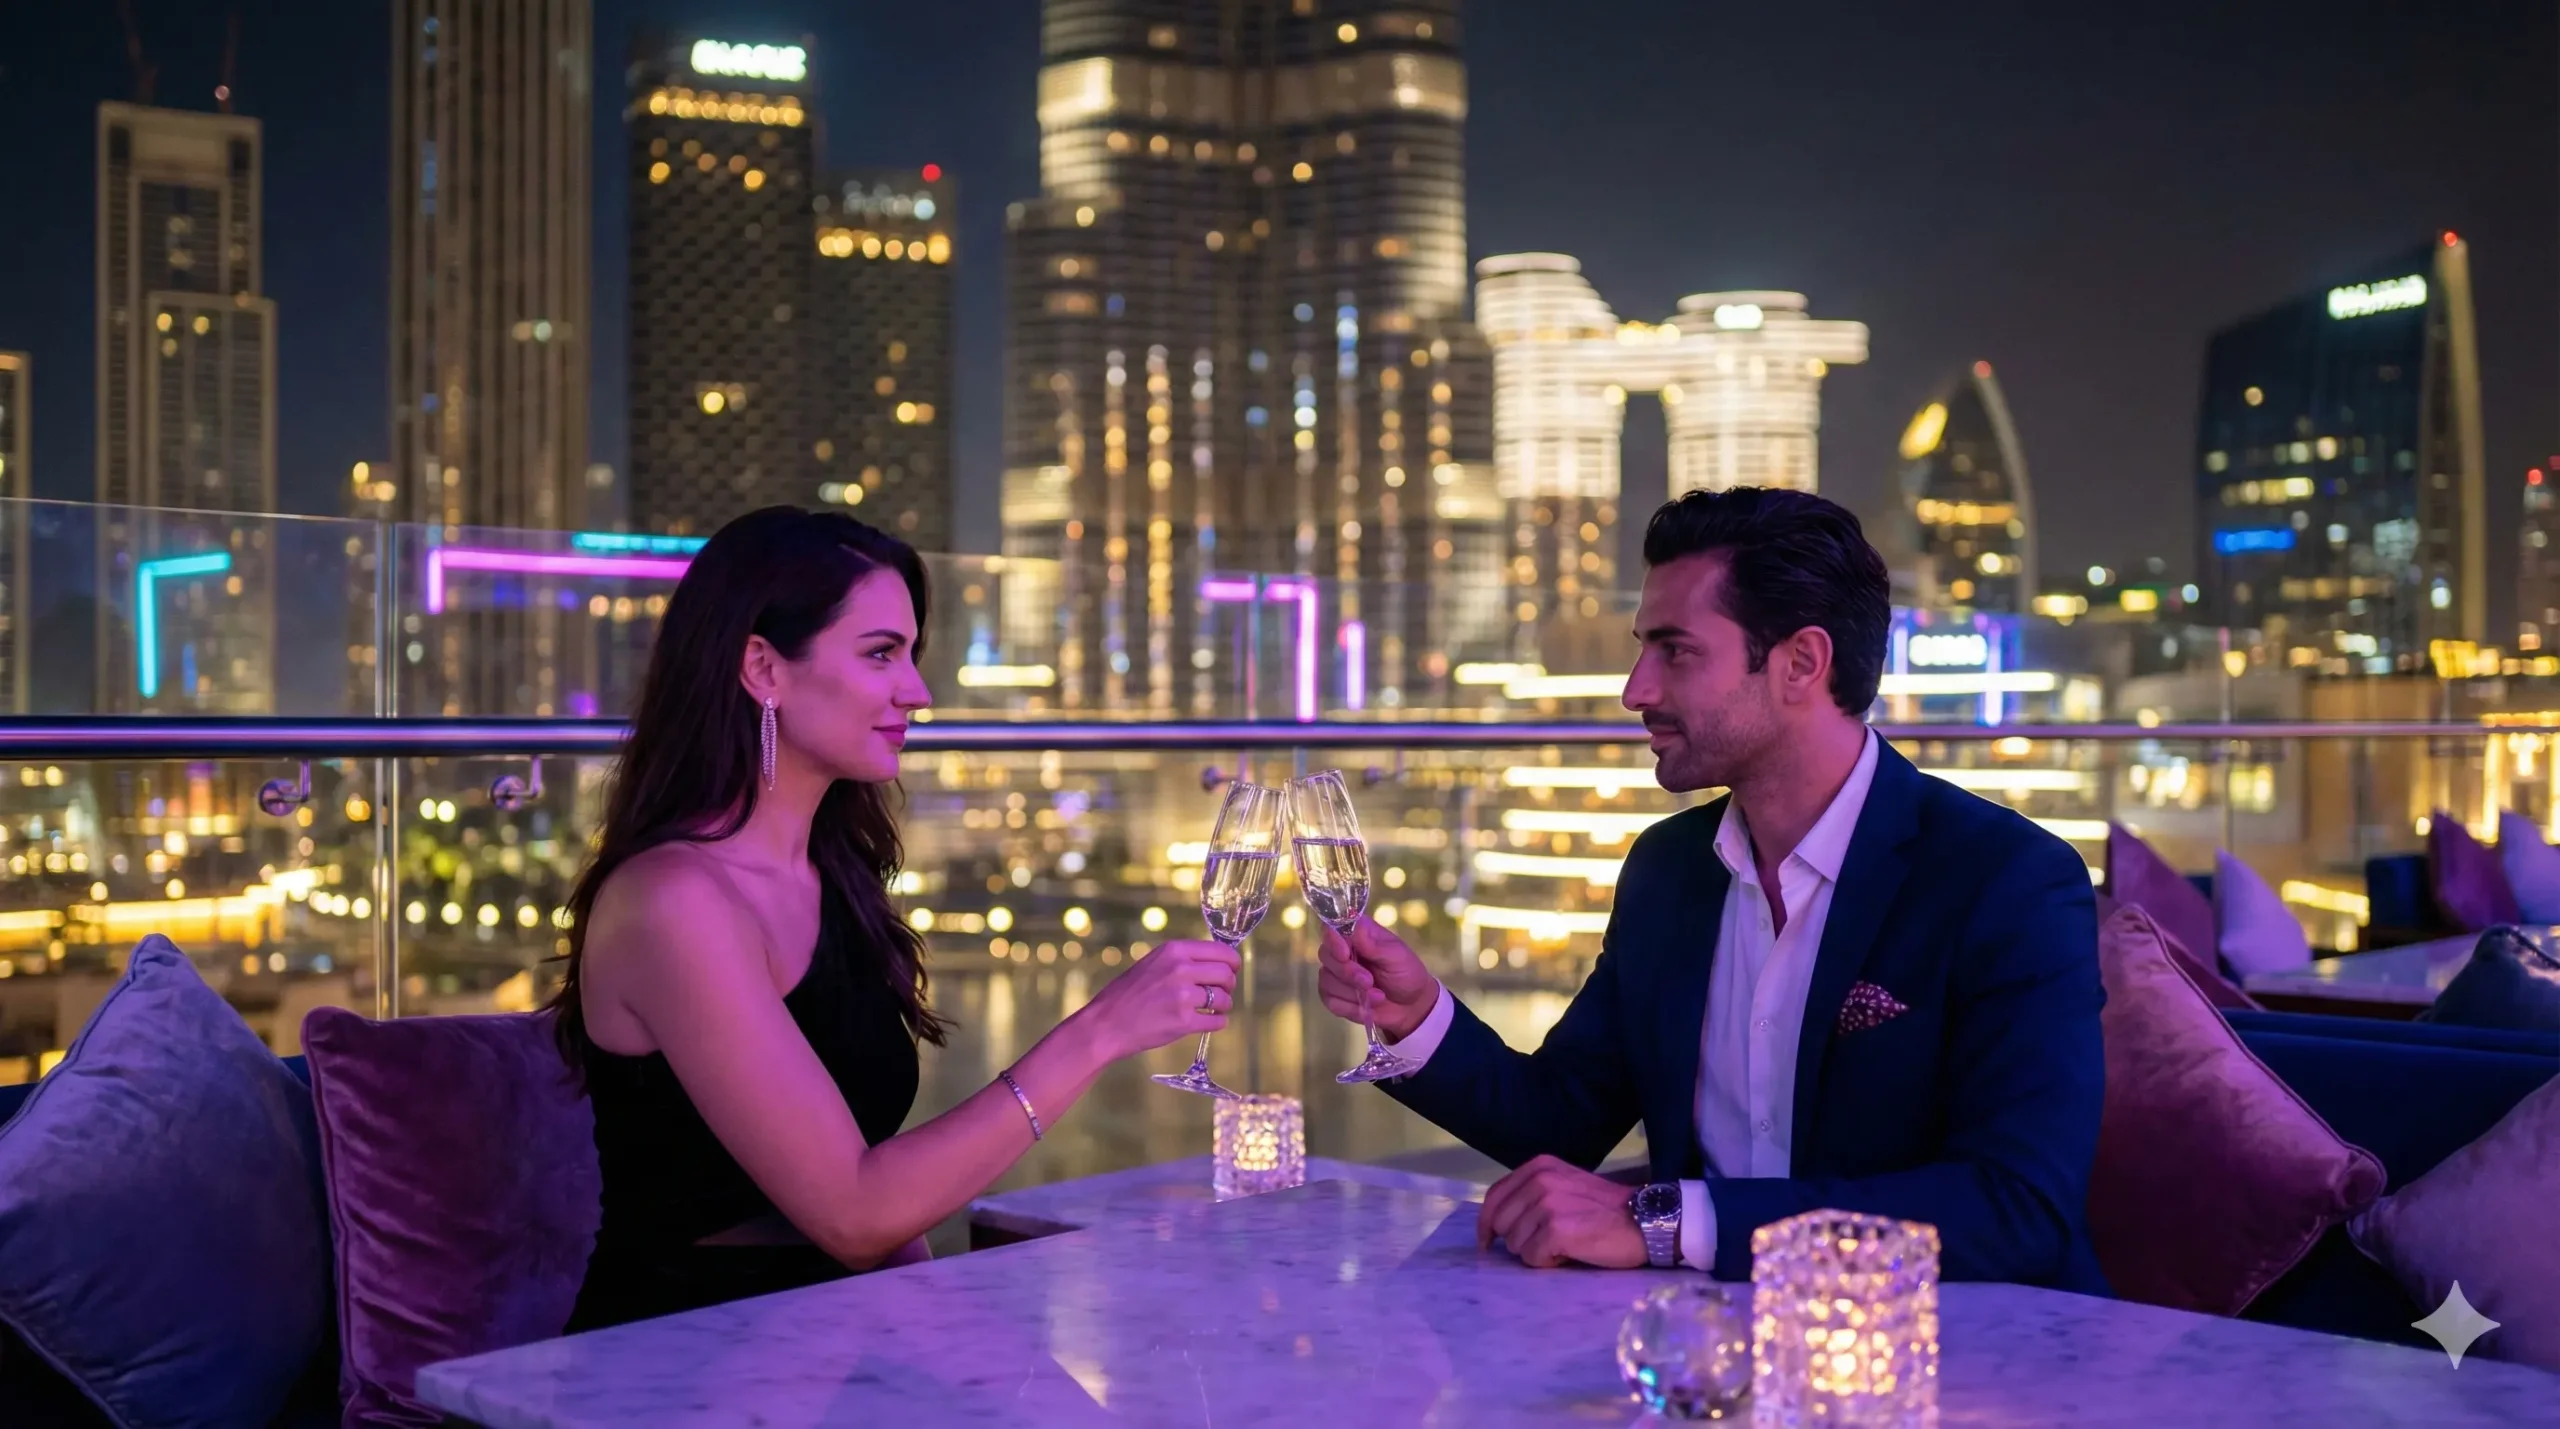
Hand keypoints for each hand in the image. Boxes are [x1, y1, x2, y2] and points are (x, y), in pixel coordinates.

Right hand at [1078, 939, 1238, 1059]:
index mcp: (1174, 951)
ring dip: (1223, 1006)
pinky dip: (1217, 1022)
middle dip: (1229, 985)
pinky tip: (1207, 1021)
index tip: (1231, 970)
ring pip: (1224, 999)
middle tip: (1222, 993)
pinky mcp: (1184, 1022)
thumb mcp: (1153, 963)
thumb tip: (1216, 963)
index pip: (1221, 951)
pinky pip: (1218, 1021)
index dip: (1232, 963)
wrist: (1106, 1024)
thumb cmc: (1127, 994)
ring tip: (1212, 1009)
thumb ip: (1182, 960)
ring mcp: (1183, 996)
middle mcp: (1181, 969)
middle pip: (1226, 974)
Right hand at [1317, 915, 1438, 1040]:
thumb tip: (1354, 925)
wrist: (1411, 1006)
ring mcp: (1336, 974)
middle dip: (1347, 973)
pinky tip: (1367, 1007)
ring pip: (1326, 981)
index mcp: (1357, 934)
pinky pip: (1330, 1001)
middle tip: (1370, 982)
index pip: (1332, 929)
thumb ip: (1374, 944)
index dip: (1333, 941)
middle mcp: (1342, 950)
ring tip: (1378, 996)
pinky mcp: (1334, 996)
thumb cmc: (1406, 973)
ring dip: (1353, 993)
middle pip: (1326, 955)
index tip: (1345, 955)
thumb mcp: (1397, 957)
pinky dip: (1350, 1007)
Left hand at [1476, 1155, 1646, 1269]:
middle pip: (1499, 1224)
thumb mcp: (1564, 1186)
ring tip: (1565, 1244)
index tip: (1487, 1242)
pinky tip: (1570, 1253)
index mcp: (1538, 1167)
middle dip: (1518, 1239)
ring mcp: (1546, 1205)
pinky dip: (1548, 1262)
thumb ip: (1532, 1195)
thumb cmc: (1604, 1209)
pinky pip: (1532, 1258)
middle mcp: (1539, 1181)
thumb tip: (1497, 1223)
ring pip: (1515, 1245)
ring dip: (1536, 1252)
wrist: (1644, 1220)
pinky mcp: (1555, 1230)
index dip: (1486, 1224)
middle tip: (1548, 1241)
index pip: (1494, 1197)